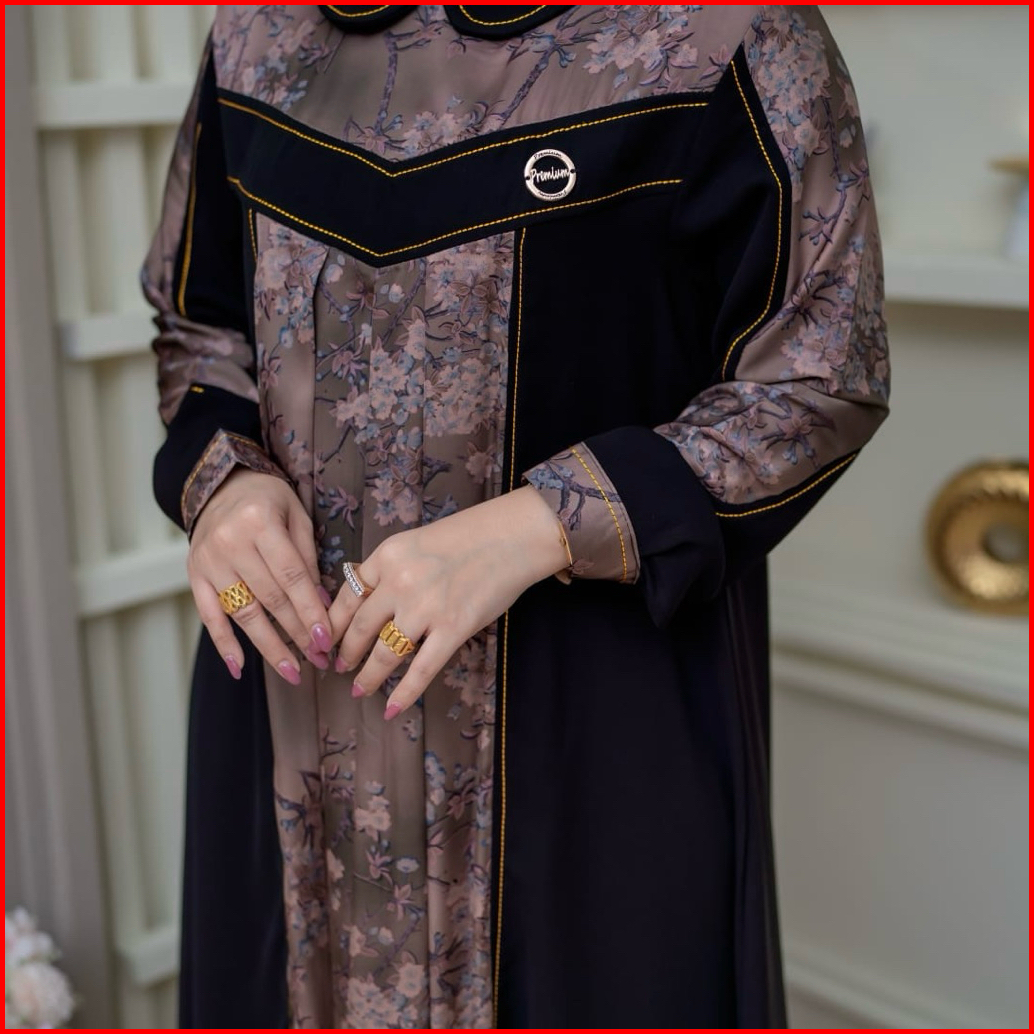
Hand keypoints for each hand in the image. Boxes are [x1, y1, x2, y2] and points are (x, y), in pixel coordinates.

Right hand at [188, 468, 333, 681]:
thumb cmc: (269, 500)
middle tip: (320, 659)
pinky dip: (223, 644)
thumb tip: (322, 606)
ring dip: (270, 646)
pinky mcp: (193, 575)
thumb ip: (308, 559)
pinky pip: (208, 615)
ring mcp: (208, 561)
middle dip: (297, 633)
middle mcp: (230, 542)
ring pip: (243, 613)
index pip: (291, 576)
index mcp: (260, 522)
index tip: (326, 639)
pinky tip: (240, 667)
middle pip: (270, 598)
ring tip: (293, 671)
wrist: (222, 484)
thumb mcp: (296, 516)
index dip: (309, 610)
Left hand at [329, 486, 568, 718]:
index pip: (347, 596)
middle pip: (359, 627)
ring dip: (368, 676)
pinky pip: (422, 669)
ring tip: (360, 689)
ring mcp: (425, 607)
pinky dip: (404, 693)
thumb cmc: (469, 536)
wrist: (512, 536)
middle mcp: (399, 581)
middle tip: (339, 667)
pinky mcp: (452, 628)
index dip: (332, 624)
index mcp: (387, 555)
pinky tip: (392, 708)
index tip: (325, 640)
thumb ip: (392, 568)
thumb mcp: (417, 542)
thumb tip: (369, 597)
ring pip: (384, 652)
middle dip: (346, 653)